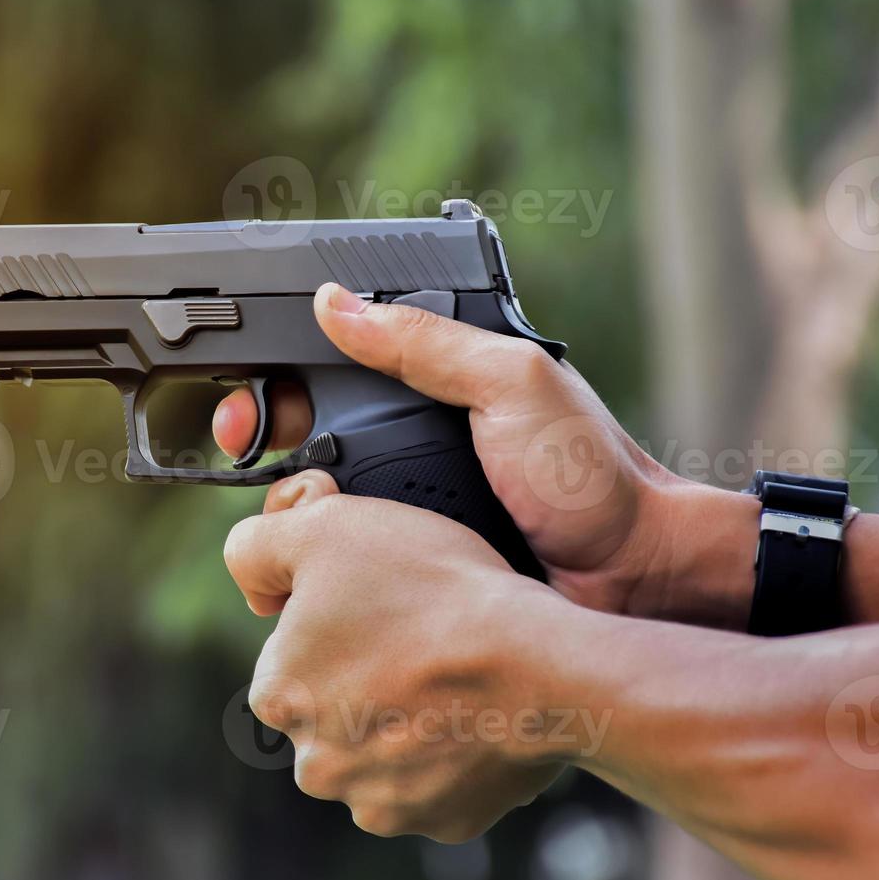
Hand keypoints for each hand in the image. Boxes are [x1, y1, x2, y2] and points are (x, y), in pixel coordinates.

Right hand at [212, 283, 748, 627]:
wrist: (632, 578)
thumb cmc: (589, 475)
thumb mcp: (510, 384)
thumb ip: (425, 342)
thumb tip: (333, 302)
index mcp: (431, 385)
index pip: (328, 365)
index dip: (274, 378)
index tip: (246, 402)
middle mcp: (408, 442)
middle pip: (300, 434)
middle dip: (263, 440)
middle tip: (247, 448)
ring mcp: (404, 507)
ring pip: (309, 505)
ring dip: (291, 511)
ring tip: (307, 519)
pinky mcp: (403, 565)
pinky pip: (339, 560)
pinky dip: (319, 562)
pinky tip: (319, 567)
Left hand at [228, 470, 573, 841]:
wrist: (537, 666)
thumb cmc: (431, 591)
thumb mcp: (324, 528)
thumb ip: (258, 544)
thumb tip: (247, 570)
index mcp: (276, 699)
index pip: (292, 656)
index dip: (335, 624)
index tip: (380, 608)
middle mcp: (317, 766)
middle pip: (336, 711)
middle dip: (368, 681)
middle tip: (422, 641)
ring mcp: (381, 802)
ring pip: (386, 752)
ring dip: (410, 724)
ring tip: (455, 680)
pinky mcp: (442, 822)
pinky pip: (441, 783)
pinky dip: (456, 756)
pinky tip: (479, 718)